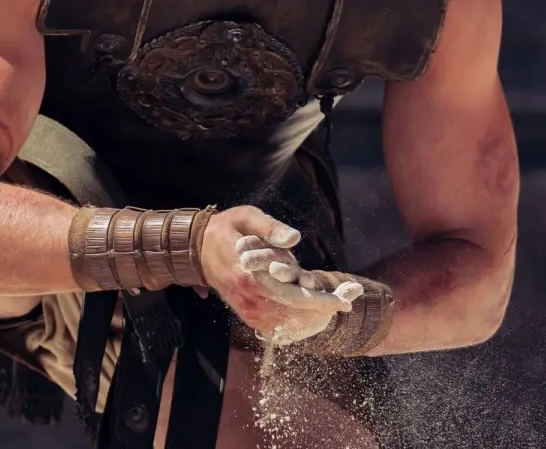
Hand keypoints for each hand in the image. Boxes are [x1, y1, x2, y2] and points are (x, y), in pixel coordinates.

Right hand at [198, 206, 359, 341]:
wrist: (196, 249)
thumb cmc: (225, 230)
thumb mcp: (246, 217)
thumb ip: (271, 228)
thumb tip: (295, 238)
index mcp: (250, 276)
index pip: (293, 295)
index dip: (321, 300)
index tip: (345, 301)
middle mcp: (250, 298)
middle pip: (295, 313)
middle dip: (324, 309)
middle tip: (350, 300)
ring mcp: (247, 309)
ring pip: (287, 324)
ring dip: (313, 317)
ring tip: (337, 303)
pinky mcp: (246, 313)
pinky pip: (275, 327)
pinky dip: (297, 323)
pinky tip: (314, 313)